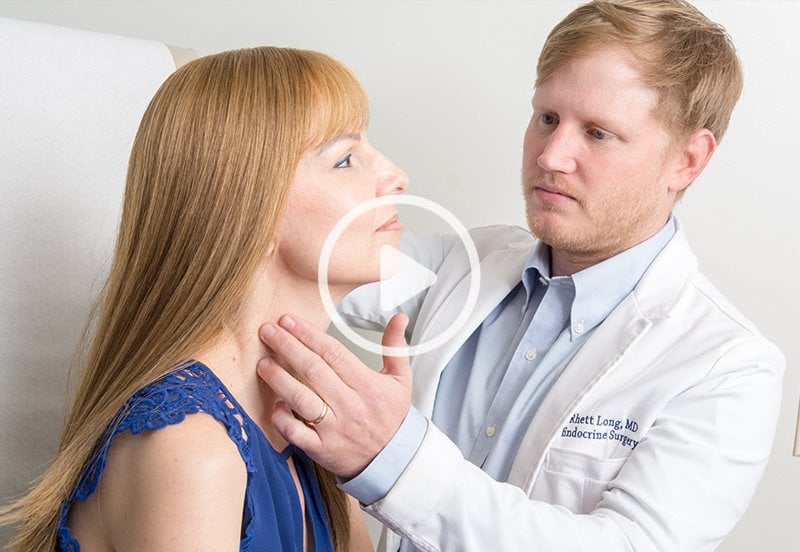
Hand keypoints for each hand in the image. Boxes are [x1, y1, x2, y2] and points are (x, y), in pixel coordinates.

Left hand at [257, 313, 411, 478]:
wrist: (393, 461)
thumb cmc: (392, 416)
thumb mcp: (401, 380)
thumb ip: (395, 347)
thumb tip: (399, 317)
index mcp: (368, 386)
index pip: (334, 353)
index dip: (309, 334)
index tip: (289, 321)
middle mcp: (350, 406)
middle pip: (313, 370)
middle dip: (287, 347)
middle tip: (268, 331)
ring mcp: (334, 429)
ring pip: (301, 399)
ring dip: (279, 379)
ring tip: (263, 363)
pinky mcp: (321, 449)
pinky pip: (295, 433)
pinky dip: (281, 418)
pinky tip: (274, 403)